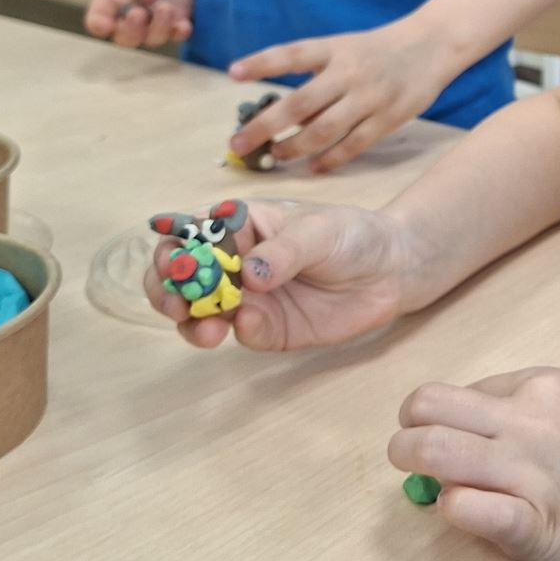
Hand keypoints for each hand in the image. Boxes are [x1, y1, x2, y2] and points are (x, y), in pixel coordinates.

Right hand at [84, 0, 197, 48]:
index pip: (97, 20)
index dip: (99, 26)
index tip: (107, 23)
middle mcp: (131, 14)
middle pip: (124, 39)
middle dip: (130, 32)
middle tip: (138, 13)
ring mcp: (155, 20)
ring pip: (152, 39)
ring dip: (158, 29)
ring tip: (166, 7)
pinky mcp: (179, 20)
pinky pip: (177, 36)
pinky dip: (179, 34)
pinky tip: (184, 25)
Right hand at [143, 198, 425, 350]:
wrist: (392, 269)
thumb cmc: (351, 233)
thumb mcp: (318, 231)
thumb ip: (282, 252)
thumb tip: (248, 276)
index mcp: (239, 225)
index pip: (188, 235)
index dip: (170, 251)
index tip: (171, 267)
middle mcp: (234, 263)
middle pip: (181, 279)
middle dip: (167, 293)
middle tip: (176, 306)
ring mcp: (249, 298)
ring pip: (201, 314)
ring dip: (193, 323)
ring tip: (208, 328)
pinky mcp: (270, 328)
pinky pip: (243, 334)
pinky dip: (239, 332)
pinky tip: (250, 324)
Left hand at [227, 20, 453, 172]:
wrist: (430, 46)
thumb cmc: (376, 51)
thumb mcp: (345, 50)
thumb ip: (317, 80)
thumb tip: (283, 119)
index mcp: (334, 49)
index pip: (292, 55)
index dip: (262, 63)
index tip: (232, 74)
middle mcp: (349, 72)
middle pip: (300, 103)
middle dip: (265, 125)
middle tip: (238, 143)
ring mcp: (370, 97)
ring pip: (323, 130)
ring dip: (294, 147)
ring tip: (275, 156)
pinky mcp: (388, 119)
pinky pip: (353, 145)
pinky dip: (330, 159)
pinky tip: (313, 168)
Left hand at [389, 368, 559, 560]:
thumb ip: (528, 414)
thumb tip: (466, 431)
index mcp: (542, 386)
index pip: (456, 392)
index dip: (441, 418)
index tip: (451, 440)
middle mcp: (531, 420)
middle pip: (426, 407)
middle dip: (406, 433)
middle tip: (410, 454)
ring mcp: (532, 472)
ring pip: (430, 450)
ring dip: (412, 465)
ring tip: (423, 483)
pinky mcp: (536, 526)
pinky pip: (464, 509)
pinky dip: (451, 510)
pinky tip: (462, 512)